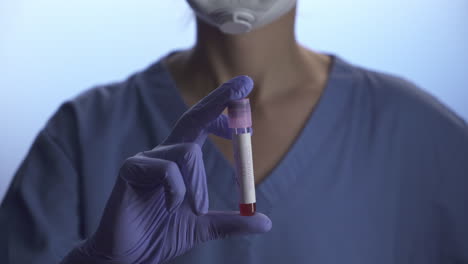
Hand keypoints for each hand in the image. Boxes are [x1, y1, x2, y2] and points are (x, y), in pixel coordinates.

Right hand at [61, 76, 271, 263]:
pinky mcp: (131, 170)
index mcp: (180, 161)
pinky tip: (171, 208)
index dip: (223, 110)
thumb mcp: (204, 227)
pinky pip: (167, 170)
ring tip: (198, 210)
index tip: (245, 96)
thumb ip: (232, 222)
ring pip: (188, 152)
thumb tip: (265, 223)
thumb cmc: (161, 236)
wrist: (129, 256)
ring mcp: (146, 160)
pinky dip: (178, 191)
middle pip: (194, 116)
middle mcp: (164, 154)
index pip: (202, 125)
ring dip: (200, 184)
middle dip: (221, 98)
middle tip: (246, 83)